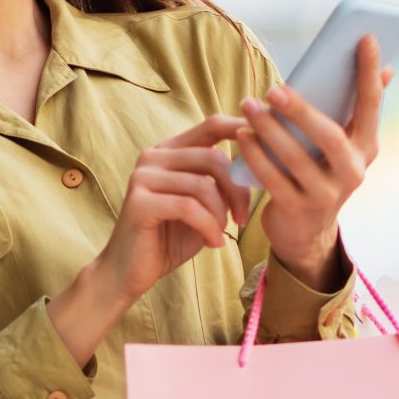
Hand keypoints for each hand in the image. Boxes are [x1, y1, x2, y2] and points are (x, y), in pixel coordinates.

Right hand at [48, 114, 250, 364]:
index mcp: (169, 151)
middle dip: (237, 189)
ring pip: (202, 185)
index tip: (269, 149)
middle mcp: (153, 156)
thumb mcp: (203, 206)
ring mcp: (143, 177)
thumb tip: (259, 164)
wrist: (129, 272)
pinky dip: (209, 227)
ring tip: (221, 233)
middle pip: (213, 157)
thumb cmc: (170, 238)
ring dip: (221, 214)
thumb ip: (221, 183)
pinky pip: (189, 208)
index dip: (242, 130)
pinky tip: (214, 243)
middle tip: (243, 218)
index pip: (211, 125)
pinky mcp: (139, 202)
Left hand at [237, 35, 392, 288]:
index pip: (371, 104)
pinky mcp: (298, 209)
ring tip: (249, 105)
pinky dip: (256, 156)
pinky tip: (243, 136)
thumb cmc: (320, 171)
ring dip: (270, 129)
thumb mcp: (342, 144)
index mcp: (366, 147)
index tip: (366, 37)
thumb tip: (387, 68)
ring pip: (297, 158)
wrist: (306, 232)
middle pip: (330, 135)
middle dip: (301, 109)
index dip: (370, 72)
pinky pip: (274, 179)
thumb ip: (356, 108)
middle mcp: (353, 171)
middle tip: (274, 87)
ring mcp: (327, 194)